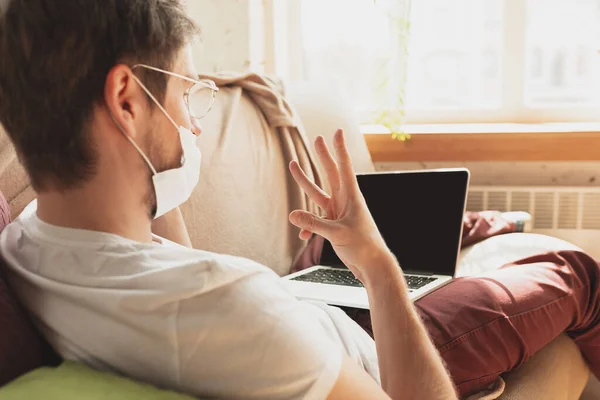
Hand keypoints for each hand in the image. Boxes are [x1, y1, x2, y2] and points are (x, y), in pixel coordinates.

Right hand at [289, 129, 391, 280]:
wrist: (371, 265)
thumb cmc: (362, 247)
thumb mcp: (337, 233)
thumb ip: (314, 224)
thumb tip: (292, 215)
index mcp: (351, 197)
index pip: (344, 167)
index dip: (339, 149)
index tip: (337, 131)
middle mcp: (344, 201)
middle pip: (330, 173)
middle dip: (323, 156)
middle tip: (317, 138)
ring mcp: (338, 212)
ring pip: (318, 193)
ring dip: (305, 181)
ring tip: (293, 165)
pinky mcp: (333, 225)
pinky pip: (315, 220)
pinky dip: (308, 225)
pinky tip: (303, 236)